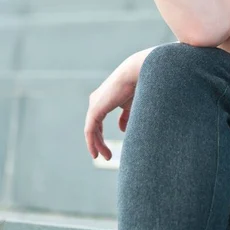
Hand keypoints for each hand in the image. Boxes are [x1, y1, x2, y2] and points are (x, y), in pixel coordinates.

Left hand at [84, 46, 154, 160]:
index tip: (108, 150)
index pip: (98, 120)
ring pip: (91, 130)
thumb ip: (126, 117)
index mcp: (104, 98)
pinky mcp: (95, 109)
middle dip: (99, 142)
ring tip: (105, 157)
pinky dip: (92, 143)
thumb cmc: (139, 85)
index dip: (101, 135)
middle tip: (107, 156)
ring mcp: (94, 104)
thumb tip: (122, 129)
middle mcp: (96, 100)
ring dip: (97, 145)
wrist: (138, 73)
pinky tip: (96, 153)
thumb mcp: (132, 105)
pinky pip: (90, 130)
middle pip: (94, 126)